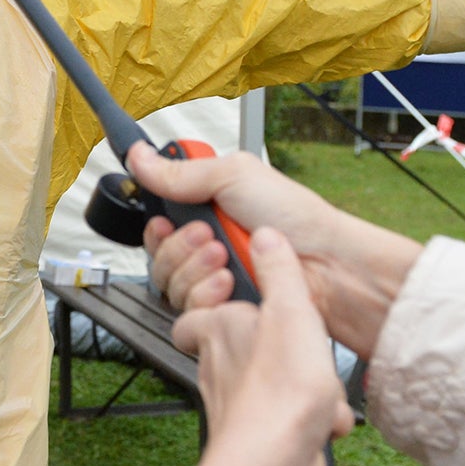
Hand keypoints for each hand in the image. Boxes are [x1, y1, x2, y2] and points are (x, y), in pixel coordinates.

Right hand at [124, 143, 420, 358]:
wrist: (325, 265)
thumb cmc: (294, 217)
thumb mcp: (233, 176)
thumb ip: (180, 171)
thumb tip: (138, 156)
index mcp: (208, 209)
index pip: (159, 221)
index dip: (156, 225)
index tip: (165, 220)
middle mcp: (207, 245)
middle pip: (157, 254)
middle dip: (177, 246)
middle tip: (208, 235)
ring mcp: (213, 278)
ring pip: (167, 283)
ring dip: (192, 268)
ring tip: (224, 258)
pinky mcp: (220, 308)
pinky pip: (186, 309)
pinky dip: (204, 295)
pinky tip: (227, 284)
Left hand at [174, 229, 355, 465]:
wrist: (274, 464)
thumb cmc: (277, 391)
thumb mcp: (290, 311)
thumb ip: (279, 271)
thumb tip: (267, 235)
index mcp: (217, 329)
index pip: (197, 312)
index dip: (217, 303)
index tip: (247, 298)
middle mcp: (219, 366)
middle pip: (249, 347)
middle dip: (288, 351)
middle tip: (308, 348)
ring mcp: (239, 402)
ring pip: (279, 383)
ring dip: (310, 386)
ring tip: (322, 388)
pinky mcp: (261, 433)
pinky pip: (293, 416)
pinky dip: (315, 417)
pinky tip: (326, 418)